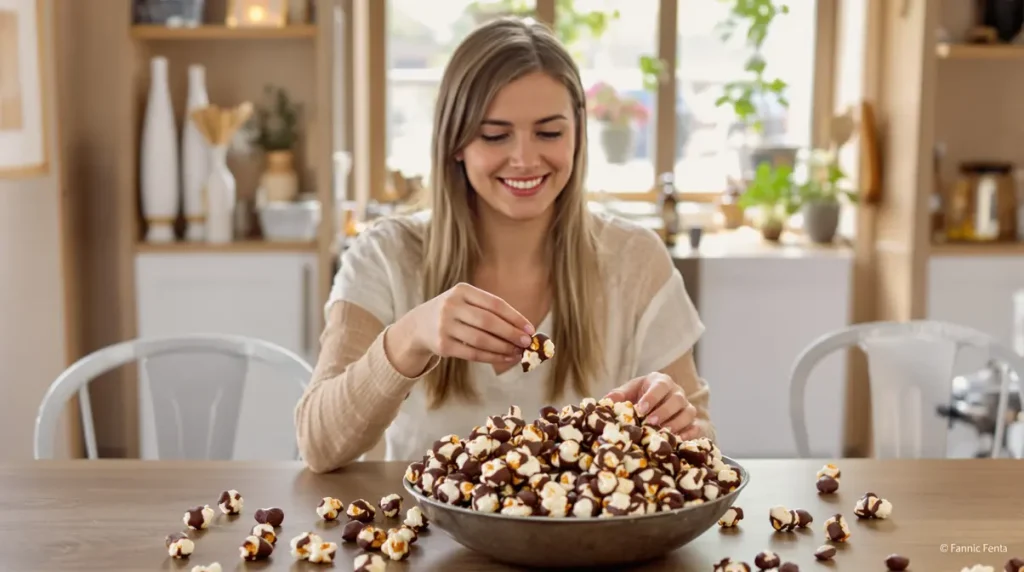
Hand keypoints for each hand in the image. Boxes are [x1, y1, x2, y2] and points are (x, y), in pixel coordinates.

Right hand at [408, 282, 534, 364]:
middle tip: (527, 342)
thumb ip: (492, 312)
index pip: (494, 304)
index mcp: (462, 290)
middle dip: (511, 333)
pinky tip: (505, 358)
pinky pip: (472, 353)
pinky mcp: (442, 346)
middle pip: (488, 321)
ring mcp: (445, 326)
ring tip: (518, 352)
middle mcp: (451, 306)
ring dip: (503, 348)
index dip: (515, 317)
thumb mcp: (466, 302)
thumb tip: (523, 330)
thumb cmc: (454, 313)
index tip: (530, 328)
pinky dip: (492, 357)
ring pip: (481, 340)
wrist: (419, 325)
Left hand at [605, 372, 699, 439]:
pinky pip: (696, 427)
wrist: (652, 406)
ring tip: (661, 433)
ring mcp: (687, 407)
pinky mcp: (693, 422)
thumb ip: (618, 396)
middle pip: (677, 399)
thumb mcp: (628, 392)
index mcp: (661, 381)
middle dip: (663, 411)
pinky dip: (689, 434)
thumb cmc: (639, 397)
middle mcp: (677, 392)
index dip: (651, 397)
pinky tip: (677, 441)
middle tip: (650, 423)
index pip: (660, 386)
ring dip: (675, 424)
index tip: (640, 409)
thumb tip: (606, 401)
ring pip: (688, 413)